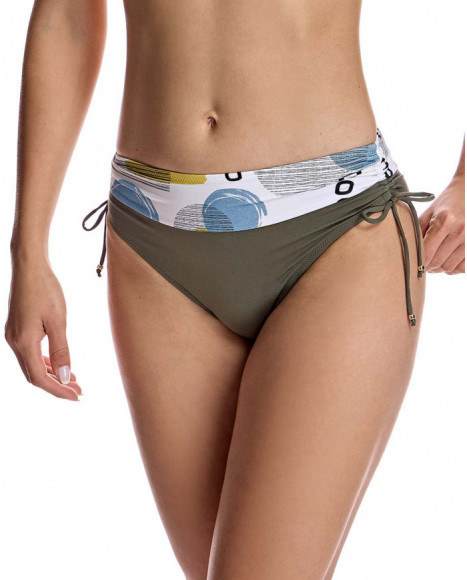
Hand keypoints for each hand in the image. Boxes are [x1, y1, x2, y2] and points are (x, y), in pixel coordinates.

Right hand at [4, 260, 82, 400]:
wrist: (29, 266)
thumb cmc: (46, 290)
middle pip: (34, 375)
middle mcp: (15, 342)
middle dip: (57, 385)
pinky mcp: (17, 329)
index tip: (77, 396)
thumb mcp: (58, 321)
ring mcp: (14, 335)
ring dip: (52, 374)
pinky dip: (45, 362)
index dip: (59, 390)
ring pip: (31, 365)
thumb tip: (66, 377)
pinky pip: (30, 354)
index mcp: (24, 343)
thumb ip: (61, 351)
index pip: (41, 378)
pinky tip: (59, 363)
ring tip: (74, 380)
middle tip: (79, 390)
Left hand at [419, 172, 464, 273]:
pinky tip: (449, 260)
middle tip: (424, 263)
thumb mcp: (428, 213)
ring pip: (449, 268)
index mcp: (444, 221)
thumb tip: (409, 254)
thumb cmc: (446, 203)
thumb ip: (417, 232)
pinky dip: (453, 268)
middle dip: (427, 266)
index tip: (414, 263)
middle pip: (437, 263)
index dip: (418, 263)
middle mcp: (459, 231)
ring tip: (436, 260)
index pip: (426, 253)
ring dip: (440, 268)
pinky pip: (463, 268)